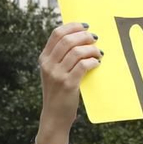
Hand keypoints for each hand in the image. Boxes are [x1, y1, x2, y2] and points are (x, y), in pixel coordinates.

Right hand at [35, 23, 100, 143]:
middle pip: (68, 40)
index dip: (72, 26)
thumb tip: (80, 38)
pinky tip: (97, 63)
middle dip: (84, 36)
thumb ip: (60, 57)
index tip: (85, 26)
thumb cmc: (58, 93)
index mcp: (44, 58)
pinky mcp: (68, 84)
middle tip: (95, 39)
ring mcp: (57, 75)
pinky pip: (83, 65)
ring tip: (98, 53)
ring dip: (91, 49)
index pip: (57, 33)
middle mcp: (48, 65)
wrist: (54, 117)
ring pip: (77, 51)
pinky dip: (93, 61)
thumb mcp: (53, 73)